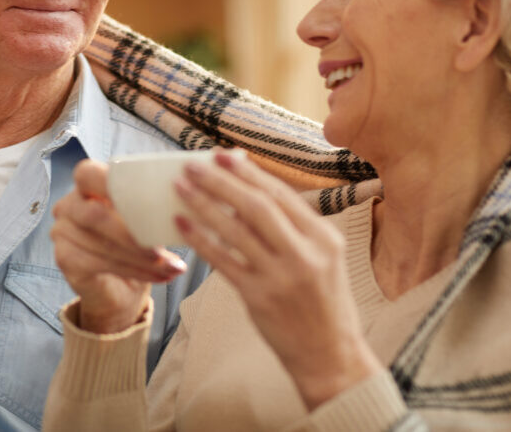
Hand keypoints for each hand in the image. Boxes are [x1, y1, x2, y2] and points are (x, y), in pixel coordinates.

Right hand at [50, 159, 185, 333]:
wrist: (121, 287)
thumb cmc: (138, 242)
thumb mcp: (147, 217)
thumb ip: (157, 201)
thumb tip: (195, 188)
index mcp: (87, 185)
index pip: (88, 174)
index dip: (110, 183)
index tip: (144, 198)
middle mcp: (69, 205)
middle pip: (94, 214)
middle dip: (131, 234)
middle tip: (160, 249)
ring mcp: (62, 232)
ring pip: (101, 244)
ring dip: (140, 259)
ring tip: (172, 267)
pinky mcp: (65, 259)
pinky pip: (99, 263)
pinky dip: (135, 271)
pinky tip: (161, 276)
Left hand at [174, 149, 380, 409]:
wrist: (330, 356)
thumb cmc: (323, 302)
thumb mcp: (326, 258)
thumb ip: (296, 227)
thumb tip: (252, 189)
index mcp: (324, 238)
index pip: (281, 195)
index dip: (248, 173)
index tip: (222, 155)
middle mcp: (305, 254)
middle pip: (256, 206)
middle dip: (221, 182)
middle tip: (192, 166)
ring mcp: (281, 277)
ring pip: (235, 230)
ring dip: (204, 204)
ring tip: (180, 187)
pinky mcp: (258, 298)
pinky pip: (223, 261)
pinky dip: (200, 239)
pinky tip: (182, 223)